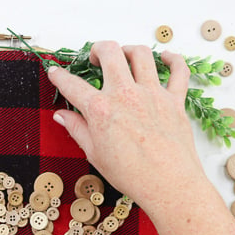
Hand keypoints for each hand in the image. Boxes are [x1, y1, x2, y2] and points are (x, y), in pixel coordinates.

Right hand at [47, 42, 205, 215]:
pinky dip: (172, 59)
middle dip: (98, 49)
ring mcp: (152, 94)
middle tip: (95, 58)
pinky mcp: (175, 100)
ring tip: (124, 56)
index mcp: (101, 110)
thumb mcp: (95, 154)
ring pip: (141, 54)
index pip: (72, 85)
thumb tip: (61, 116)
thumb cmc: (132, 175)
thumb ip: (77, 129)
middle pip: (110, 52)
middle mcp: (126, 95)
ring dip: (129, 49)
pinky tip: (164, 57)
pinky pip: (178, 70)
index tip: (55, 72)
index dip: (59, 76)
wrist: (168, 185)